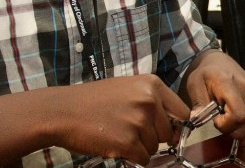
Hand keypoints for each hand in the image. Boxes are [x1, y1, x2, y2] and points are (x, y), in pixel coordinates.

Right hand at [53, 76, 189, 164]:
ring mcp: (139, 122)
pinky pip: (143, 159)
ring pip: (154, 147)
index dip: (173, 124)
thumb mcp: (126, 89)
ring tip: (117, 134)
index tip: (163, 130)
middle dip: (152, 137)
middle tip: (129, 131)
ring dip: (139, 147)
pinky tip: (115, 145)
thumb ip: (150, 101)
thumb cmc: (92, 101)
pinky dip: (131, 157)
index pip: (182, 112)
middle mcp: (149, 101)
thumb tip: (173, 123)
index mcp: (152, 85)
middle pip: (168, 133)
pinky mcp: (128, 142)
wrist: (62, 112)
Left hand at [183, 50, 244, 146]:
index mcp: (230, 84)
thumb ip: (197, 103)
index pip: (238, 116)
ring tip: (237, 128)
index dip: (226, 126)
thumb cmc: (206, 75)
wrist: (219, 61)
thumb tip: (196, 119)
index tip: (216, 121)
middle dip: (236, 133)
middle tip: (225, 124)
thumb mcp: (194, 85)